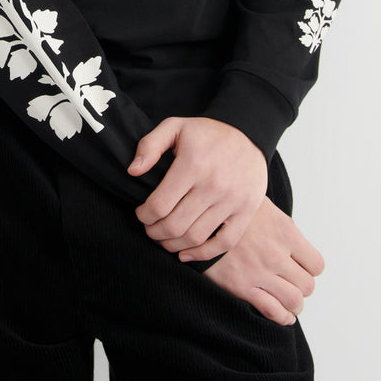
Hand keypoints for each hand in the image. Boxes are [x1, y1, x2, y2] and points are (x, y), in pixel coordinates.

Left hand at [128, 116, 266, 259]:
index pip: (160, 204)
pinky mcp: (246, 211)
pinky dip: (203, 254)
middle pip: (175, 225)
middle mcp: (213, 185)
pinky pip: (224, 243)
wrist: (247, 133)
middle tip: (150, 229)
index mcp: (193, 165)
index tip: (141, 213)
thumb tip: (132, 171)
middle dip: (155, 232)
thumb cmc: (206, 132)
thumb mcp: (174, 126)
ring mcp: (232, 201)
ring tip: (164, 239)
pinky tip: (186, 253)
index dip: (144, 215)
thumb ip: (150, 146)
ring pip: (196, 237)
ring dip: (173, 245)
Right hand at [193, 197, 324, 325]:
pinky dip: (281, 317)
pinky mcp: (242, 286)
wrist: (196, 216)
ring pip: (295, 301)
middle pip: (307, 285)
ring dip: (293, 304)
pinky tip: (280, 314)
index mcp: (284, 231)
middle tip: (290, 283)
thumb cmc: (228, 208)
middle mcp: (276, 253)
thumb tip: (291, 240)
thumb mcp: (259, 203)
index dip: (309, 269)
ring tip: (286, 299)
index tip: (299, 267)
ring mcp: (260, 271)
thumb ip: (279, 224)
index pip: (316, 264)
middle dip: (301, 286)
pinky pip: (273, 312)